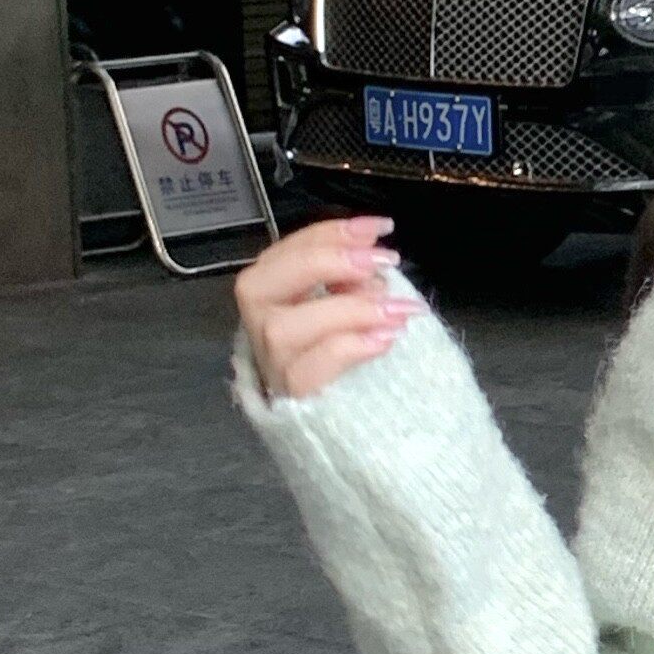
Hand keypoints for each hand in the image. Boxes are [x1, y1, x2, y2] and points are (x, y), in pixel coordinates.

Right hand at [234, 213, 426, 403]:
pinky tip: (387, 339)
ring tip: (396, 309)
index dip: (329, 234)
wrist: (363, 426)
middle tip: (382, 261)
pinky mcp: (292, 401)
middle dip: (323, 263)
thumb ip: (351, 282)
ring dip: (346, 310)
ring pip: (283, 329)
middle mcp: (260, 329)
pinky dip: (350, 348)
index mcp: (274, 298)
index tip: (378, 227)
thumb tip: (370, 254)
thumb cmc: (358, 358)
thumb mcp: (354, 309)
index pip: (284, 254)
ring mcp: (272, 367)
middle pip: (257, 285)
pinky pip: (307, 371)